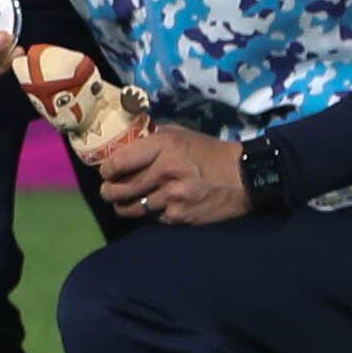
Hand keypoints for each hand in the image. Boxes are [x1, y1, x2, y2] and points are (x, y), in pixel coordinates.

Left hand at [89, 120, 250, 225]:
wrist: (245, 177)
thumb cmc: (210, 153)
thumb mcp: (181, 134)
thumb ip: (153, 137)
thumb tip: (127, 138)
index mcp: (162, 147)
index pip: (117, 162)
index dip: (106, 170)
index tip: (106, 172)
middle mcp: (164, 172)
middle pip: (119, 189)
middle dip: (108, 192)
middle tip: (108, 191)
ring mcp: (172, 196)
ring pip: (132, 208)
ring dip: (124, 206)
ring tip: (123, 203)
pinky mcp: (181, 215)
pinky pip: (154, 218)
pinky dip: (150, 214)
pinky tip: (153, 208)